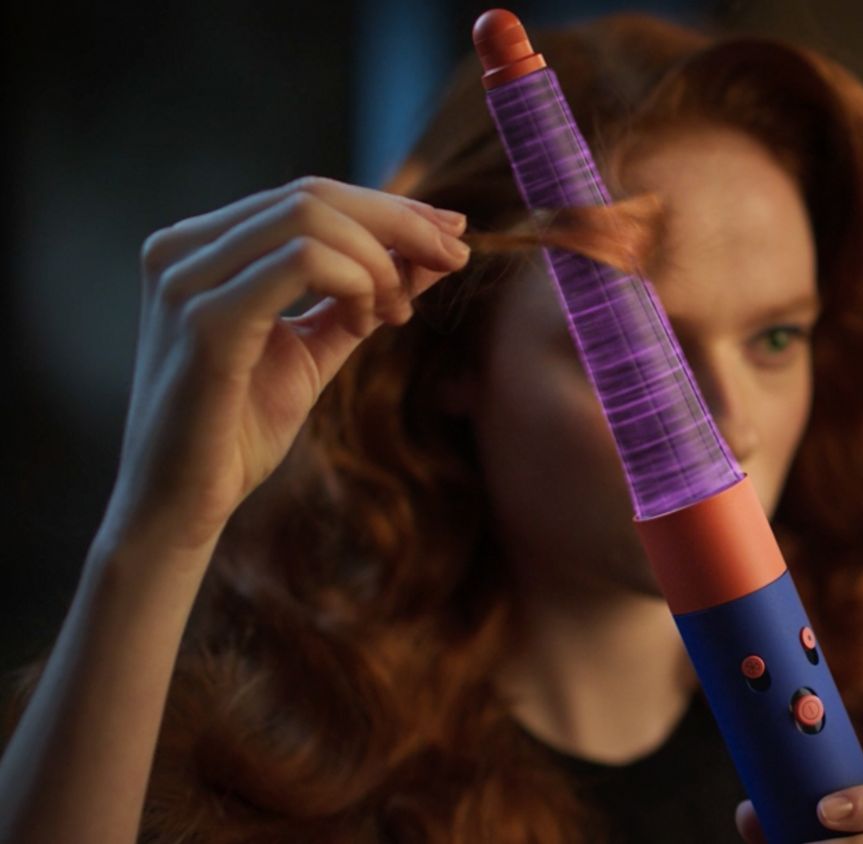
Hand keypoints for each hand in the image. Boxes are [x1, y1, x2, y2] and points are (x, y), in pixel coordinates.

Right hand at [103, 175, 469, 563]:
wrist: (182, 503)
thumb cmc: (240, 427)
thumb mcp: (319, 345)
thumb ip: (367, 293)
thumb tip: (439, 249)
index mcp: (202, 246)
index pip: (308, 196)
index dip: (390, 208)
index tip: (451, 235)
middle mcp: (183, 249)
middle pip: (312, 195)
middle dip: (400, 222)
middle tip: (452, 257)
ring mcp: (186, 280)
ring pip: (309, 217)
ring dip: (378, 259)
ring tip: (396, 312)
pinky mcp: (204, 320)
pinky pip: (301, 261)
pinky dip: (354, 282)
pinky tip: (367, 321)